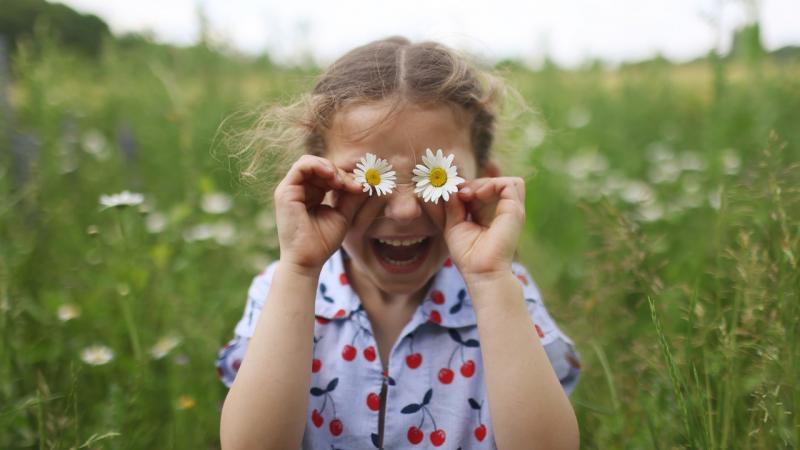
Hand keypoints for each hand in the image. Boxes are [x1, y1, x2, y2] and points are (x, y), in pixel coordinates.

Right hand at [274, 155, 365, 271]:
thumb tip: (365, 179)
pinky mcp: (285, 191)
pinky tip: (332, 176)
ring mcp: (290, 189)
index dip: (345, 177)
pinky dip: (318, 166)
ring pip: (310, 163)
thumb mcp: (342, 214)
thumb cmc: (323, 242)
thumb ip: (350, 196)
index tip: (361, 187)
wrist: (307, 260)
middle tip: (354, 184)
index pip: (327, 175)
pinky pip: (301, 166)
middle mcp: (299, 190)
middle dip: (340, 172)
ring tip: (342, 182)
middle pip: (320, 167)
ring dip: (330, 168)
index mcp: (311, 194)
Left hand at [443, 177, 525, 281]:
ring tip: (469, 195)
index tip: (453, 195)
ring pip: (506, 181)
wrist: (480, 271)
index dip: (468, 187)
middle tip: (460, 194)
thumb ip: (453, 205)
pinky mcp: (515, 210)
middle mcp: (504, 211)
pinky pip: (510, 184)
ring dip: (485, 182)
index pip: (485, 189)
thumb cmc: (467, 254)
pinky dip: (491, 184)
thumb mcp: (454, 225)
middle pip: (494, 183)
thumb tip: (448, 188)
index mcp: (491, 214)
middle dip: (474, 183)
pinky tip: (476, 196)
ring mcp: (512, 210)